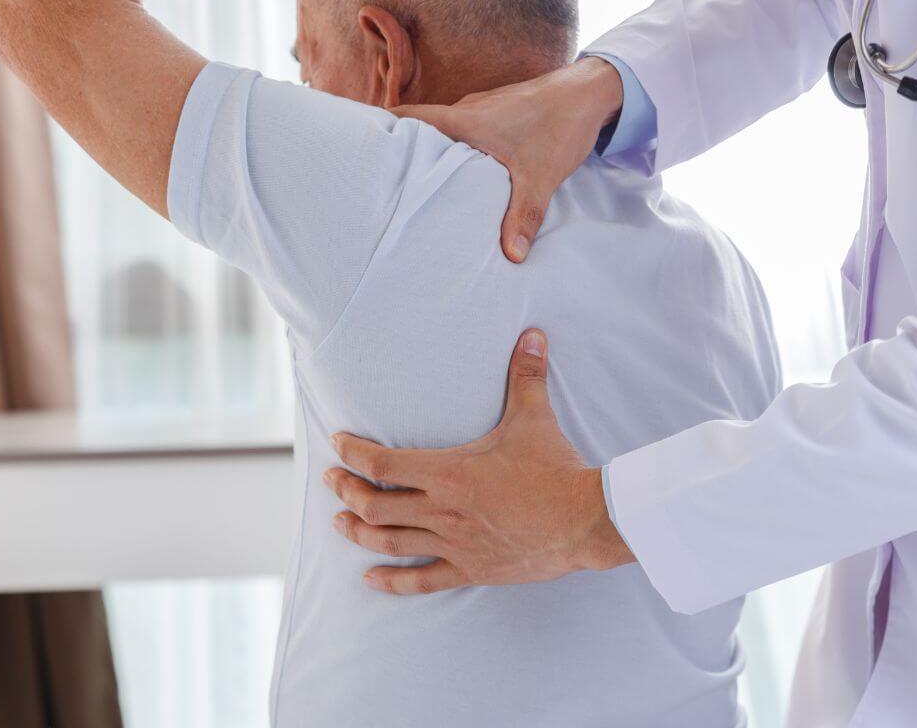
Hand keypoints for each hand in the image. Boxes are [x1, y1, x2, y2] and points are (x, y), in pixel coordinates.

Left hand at [323, 329, 634, 594]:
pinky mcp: (471, 569)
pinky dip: (392, 582)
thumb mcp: (534, 418)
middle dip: (345, 491)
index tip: (338, 443)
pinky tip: (370, 579)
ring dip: (358, 531)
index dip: (352, 452)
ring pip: (389, 542)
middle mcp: (442, 510)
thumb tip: (533, 334)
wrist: (586, 519)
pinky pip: (421, 581)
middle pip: (374, 504)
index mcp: (448, 472)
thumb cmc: (556, 469)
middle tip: (330, 481)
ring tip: (339, 522)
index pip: (382, 463)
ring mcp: (453, 544)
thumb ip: (526, 375)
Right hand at [391, 57, 623, 262]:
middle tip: (376, 180)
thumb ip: (524, 216)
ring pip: (443, 134)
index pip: (406, 117)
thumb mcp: (541, 176)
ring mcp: (481, 111)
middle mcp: (466, 111)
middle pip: (418, 129)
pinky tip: (456, 179)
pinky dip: (454, 153)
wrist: (593, 93)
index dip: (377, 128)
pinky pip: (464, 135)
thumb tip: (511, 256)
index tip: (353, 145)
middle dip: (398, 152)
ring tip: (411, 187)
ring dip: (429, 155)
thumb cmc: (561, 126)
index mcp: (464, 119)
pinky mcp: (497, 116)